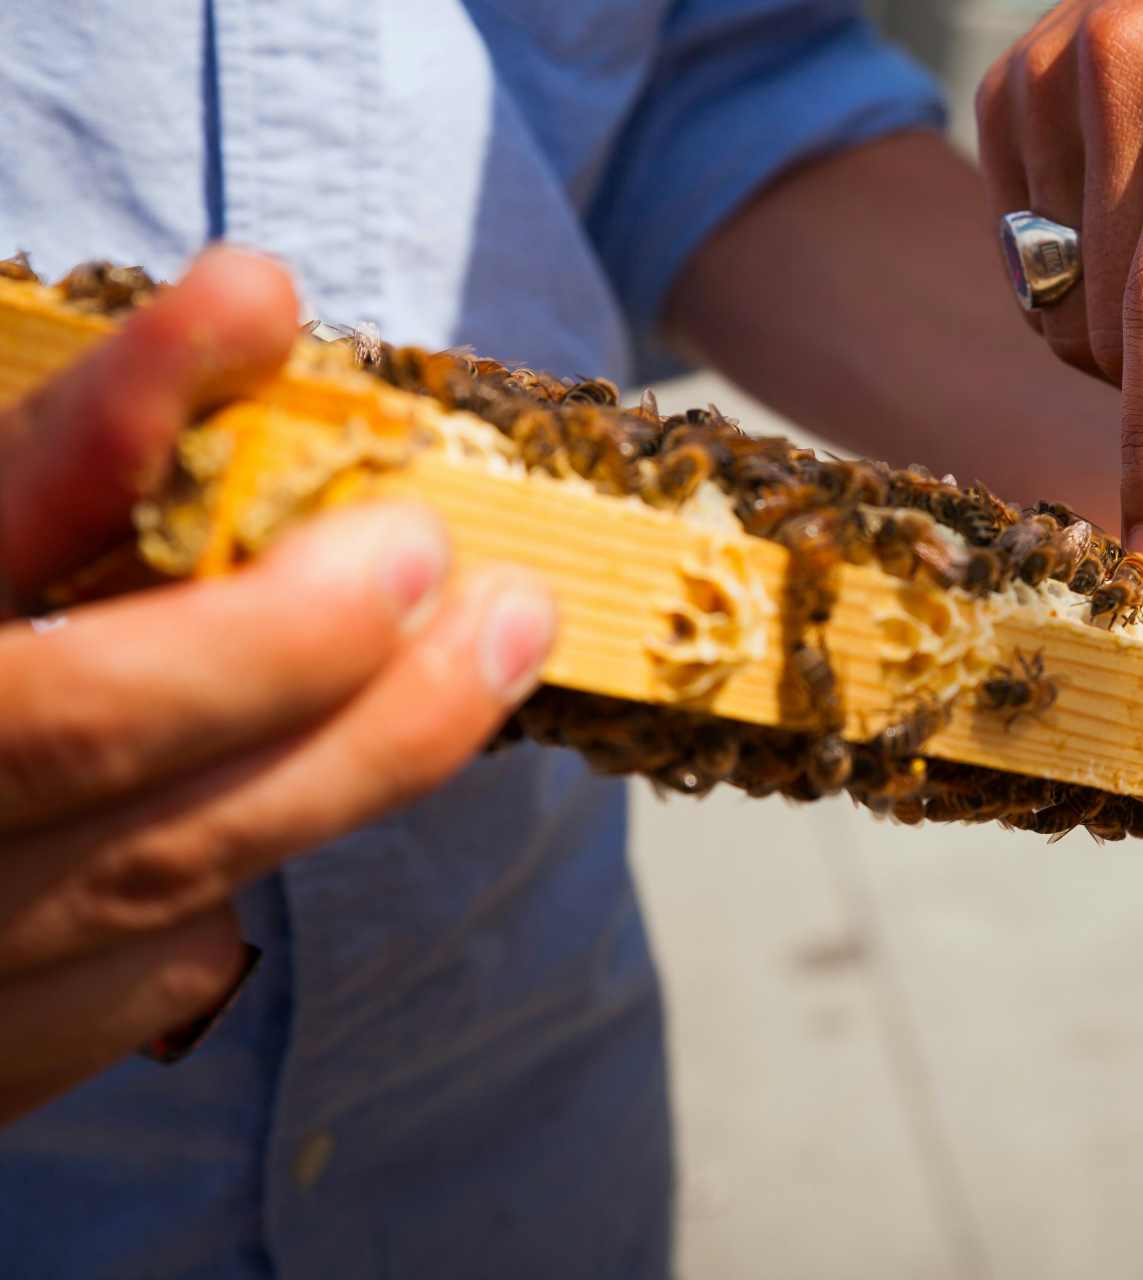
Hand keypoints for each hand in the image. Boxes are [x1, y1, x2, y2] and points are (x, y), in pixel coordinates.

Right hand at [0, 247, 556, 1122]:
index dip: (106, 414)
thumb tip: (229, 327)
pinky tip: (289, 815)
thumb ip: (20, 494)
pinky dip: (214, 900)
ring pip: (151, 870)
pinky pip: (120, 994)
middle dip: (297, 632)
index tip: (257, 304)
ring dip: (359, 754)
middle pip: (78, 726)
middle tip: (451, 544)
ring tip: (499, 645)